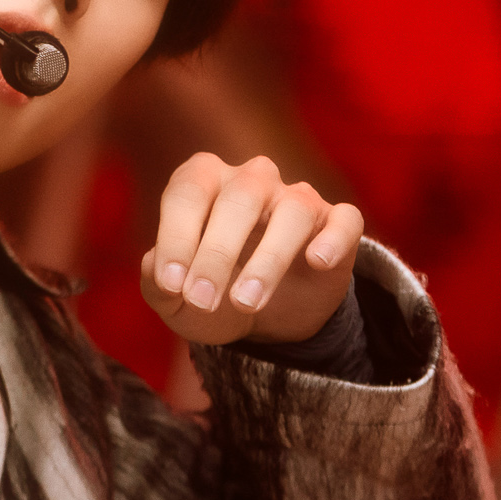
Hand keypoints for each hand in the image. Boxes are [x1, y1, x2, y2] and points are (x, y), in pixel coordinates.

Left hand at [140, 154, 363, 347]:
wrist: (266, 319)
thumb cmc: (211, 295)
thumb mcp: (175, 300)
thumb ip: (157, 284)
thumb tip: (156, 268)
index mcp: (204, 181)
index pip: (187, 192)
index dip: (176, 236)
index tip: (171, 285)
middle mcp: (252, 179)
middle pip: (239, 197)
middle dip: (217, 253)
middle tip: (202, 300)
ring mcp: (298, 198)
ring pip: (293, 209)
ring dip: (268, 258)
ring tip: (247, 301)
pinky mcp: (337, 224)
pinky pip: (345, 219)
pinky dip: (333, 239)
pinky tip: (317, 262)